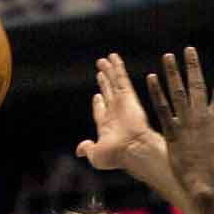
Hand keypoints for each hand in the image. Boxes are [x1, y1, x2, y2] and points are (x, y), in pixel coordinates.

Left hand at [76, 52, 155, 171]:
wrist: (134, 149)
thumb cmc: (116, 156)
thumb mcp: (97, 156)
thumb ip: (88, 149)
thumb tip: (79, 150)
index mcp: (107, 127)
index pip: (101, 111)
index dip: (98, 103)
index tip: (97, 96)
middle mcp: (115, 114)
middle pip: (108, 94)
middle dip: (104, 83)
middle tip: (100, 72)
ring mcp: (123, 104)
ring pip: (114, 83)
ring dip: (109, 71)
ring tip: (104, 59)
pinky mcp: (129, 97)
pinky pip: (121, 78)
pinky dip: (118, 67)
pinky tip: (113, 57)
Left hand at [146, 47, 213, 199]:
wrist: (208, 188)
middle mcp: (202, 118)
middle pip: (197, 86)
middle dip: (194, 66)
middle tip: (189, 49)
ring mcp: (186, 125)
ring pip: (177, 93)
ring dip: (172, 73)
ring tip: (168, 57)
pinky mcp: (172, 135)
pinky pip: (162, 110)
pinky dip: (157, 94)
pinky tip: (151, 79)